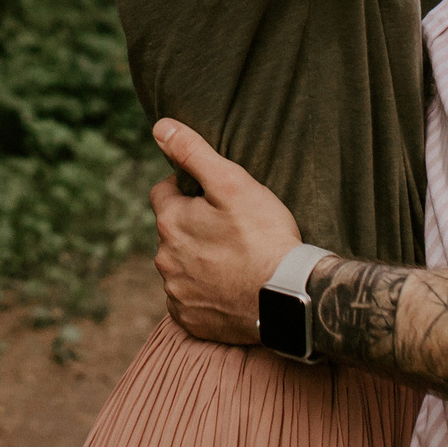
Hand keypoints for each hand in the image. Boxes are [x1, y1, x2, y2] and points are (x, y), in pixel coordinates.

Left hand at [148, 119, 302, 345]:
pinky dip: (204, 292)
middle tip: (231, 228)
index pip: (163, 193)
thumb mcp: (232, 183)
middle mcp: (165, 259)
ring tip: (234, 258)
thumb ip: (193, 152)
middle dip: (193, 226)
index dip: (188, 190)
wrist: (287, 298)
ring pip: (180, 265)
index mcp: (170, 222)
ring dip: (198, 259)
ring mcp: (177, 292)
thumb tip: (160, 126)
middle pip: (172, 231)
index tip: (214, 197)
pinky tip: (230, 287)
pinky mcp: (191, 320)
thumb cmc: (263, 236)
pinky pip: (190, 299)